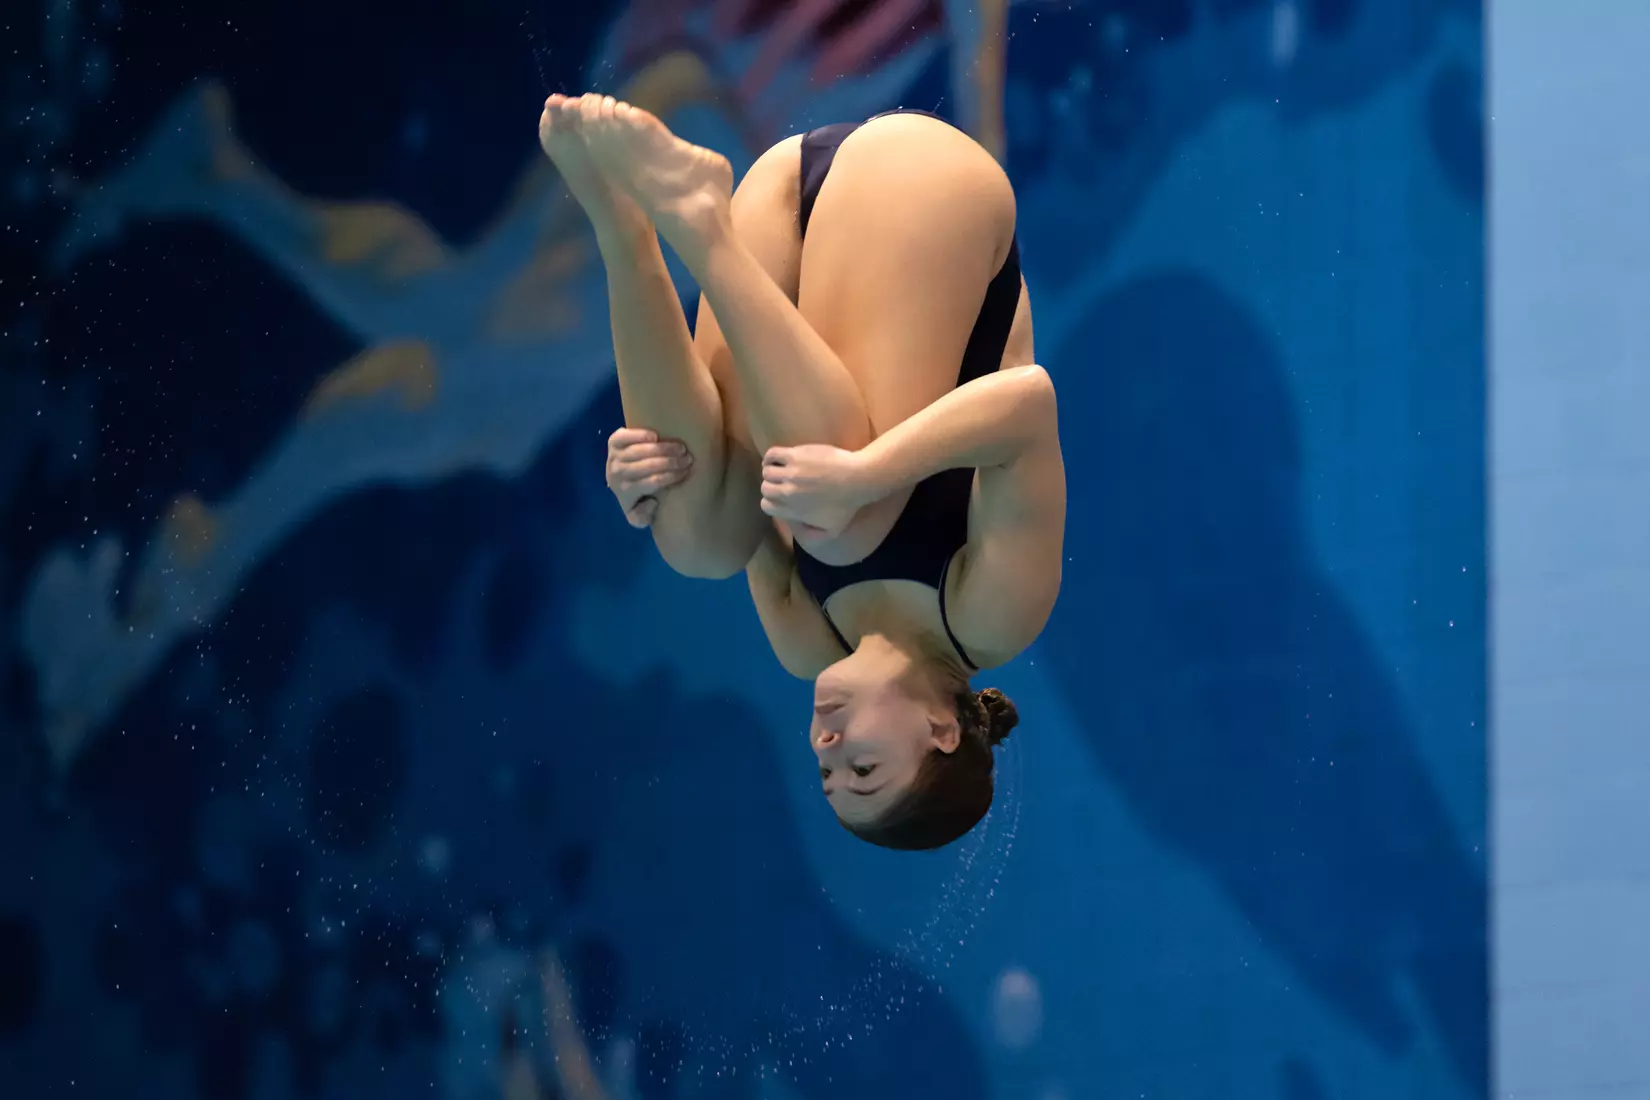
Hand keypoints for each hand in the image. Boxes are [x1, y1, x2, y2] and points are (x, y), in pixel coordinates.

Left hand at [606, 428, 692, 527]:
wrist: (616, 479)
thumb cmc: (634, 496)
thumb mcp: (638, 517)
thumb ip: (643, 519)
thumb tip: (652, 502)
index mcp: (626, 491)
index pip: (653, 482)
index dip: (671, 476)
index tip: (686, 471)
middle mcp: (617, 473)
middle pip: (648, 465)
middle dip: (671, 461)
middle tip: (688, 458)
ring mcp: (614, 456)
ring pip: (640, 450)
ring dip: (663, 448)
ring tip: (681, 447)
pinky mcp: (613, 442)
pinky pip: (625, 436)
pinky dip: (640, 435)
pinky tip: (655, 436)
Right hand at [760, 443, 877, 538]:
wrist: (857, 479)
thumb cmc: (847, 505)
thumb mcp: (832, 530)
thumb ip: (813, 536)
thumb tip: (798, 532)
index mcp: (793, 510)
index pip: (767, 506)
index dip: (772, 502)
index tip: (779, 497)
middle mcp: (787, 492)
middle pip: (766, 488)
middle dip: (772, 486)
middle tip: (781, 483)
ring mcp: (791, 473)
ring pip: (767, 472)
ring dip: (771, 471)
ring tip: (779, 470)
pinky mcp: (795, 456)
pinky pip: (772, 454)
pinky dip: (770, 457)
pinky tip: (775, 459)